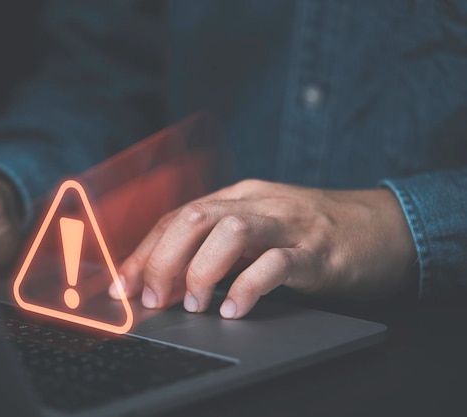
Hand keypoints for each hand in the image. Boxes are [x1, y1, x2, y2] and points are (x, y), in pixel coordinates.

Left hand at [110, 179, 416, 318]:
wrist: (384, 227)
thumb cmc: (313, 234)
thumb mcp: (260, 230)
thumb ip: (222, 245)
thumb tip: (171, 277)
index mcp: (239, 197)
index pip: (179, 217)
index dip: (146, 250)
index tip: (123, 284)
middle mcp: (258, 204)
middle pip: (195, 218)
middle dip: (163, 259)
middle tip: (152, 299)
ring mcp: (289, 224)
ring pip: (231, 231)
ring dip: (201, 268)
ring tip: (193, 304)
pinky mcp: (317, 250)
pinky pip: (277, 263)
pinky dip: (249, 286)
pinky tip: (235, 309)